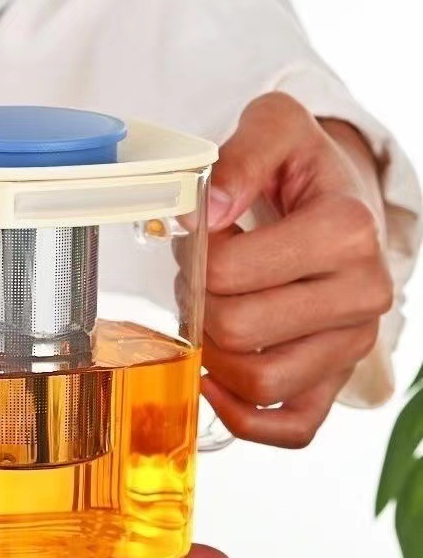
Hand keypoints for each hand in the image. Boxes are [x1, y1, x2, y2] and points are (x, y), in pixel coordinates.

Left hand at [201, 92, 392, 447]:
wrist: (340, 201)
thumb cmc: (302, 170)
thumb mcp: (276, 129)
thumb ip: (242, 156)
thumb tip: (211, 212)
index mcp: (347, 232)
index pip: (228, 273)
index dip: (196, 258)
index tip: (205, 238)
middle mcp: (362, 295)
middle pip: (237, 330)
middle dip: (198, 304)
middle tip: (198, 279)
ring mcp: (351, 344)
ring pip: (260, 384)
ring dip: (212, 353)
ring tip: (211, 316)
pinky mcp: (336, 378)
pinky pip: (292, 427)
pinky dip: (242, 416)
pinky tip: (214, 382)